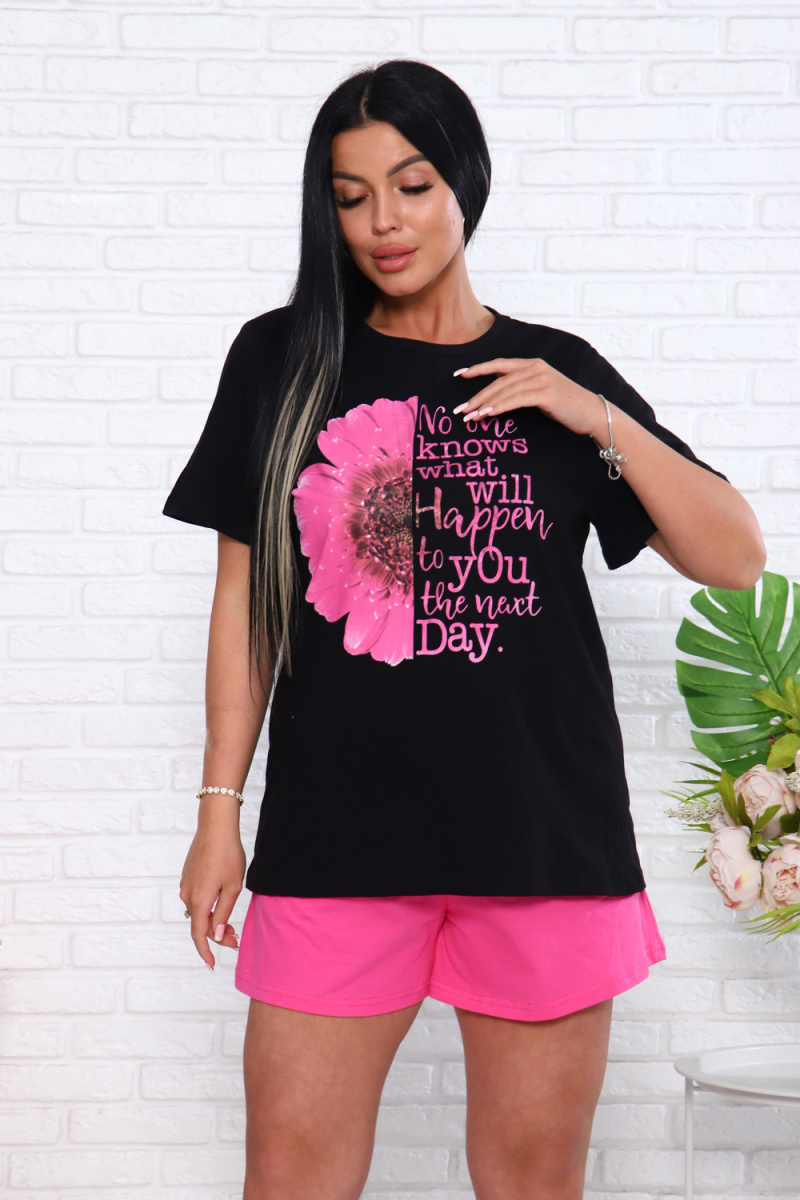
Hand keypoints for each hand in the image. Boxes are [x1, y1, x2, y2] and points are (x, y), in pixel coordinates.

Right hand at [179, 816, 245, 969]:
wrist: (215, 826)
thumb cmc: (228, 855)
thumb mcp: (232, 887)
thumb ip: (223, 913)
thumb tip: (216, 935)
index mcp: (199, 900)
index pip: (199, 935)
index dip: (205, 951)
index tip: (213, 964)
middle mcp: (187, 895)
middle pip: (200, 924)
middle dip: (217, 935)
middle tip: (237, 939)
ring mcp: (186, 885)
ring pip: (198, 912)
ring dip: (214, 921)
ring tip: (233, 925)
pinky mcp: (188, 876)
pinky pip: (196, 899)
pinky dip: (208, 908)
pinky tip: (222, 905)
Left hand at [453, 357, 604, 438]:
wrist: (593, 413)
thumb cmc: (566, 406)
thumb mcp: (541, 393)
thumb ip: (522, 389)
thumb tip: (496, 398)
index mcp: (533, 364)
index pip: (499, 365)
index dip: (478, 369)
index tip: (459, 375)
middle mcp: (536, 367)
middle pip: (498, 380)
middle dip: (477, 395)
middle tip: (461, 409)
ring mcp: (541, 379)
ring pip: (505, 390)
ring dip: (485, 404)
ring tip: (470, 417)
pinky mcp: (546, 393)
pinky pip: (516, 399)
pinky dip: (500, 407)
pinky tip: (488, 415)